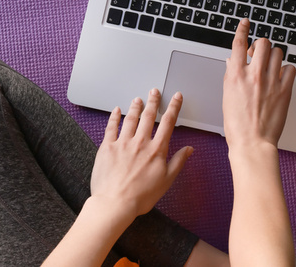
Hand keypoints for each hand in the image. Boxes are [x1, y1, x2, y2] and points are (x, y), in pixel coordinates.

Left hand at [90, 90, 192, 224]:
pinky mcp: (107, 148)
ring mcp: (122, 143)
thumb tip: (188, 149)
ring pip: (130, 119)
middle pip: (148, 116)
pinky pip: (111, 127)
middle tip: (154, 91)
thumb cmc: (141, 196)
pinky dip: (114, 117)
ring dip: (135, 107)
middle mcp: (140, 142)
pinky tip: (116, 110)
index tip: (176, 97)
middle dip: (153, 101)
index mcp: (156, 149)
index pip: (168, 122)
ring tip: (138, 99)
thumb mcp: (167, 180)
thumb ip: (178, 162)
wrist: (115, 203)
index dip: (173, 107)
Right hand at [222, 18, 295, 150]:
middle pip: (263, 43)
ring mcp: (270, 82)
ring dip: (275, 56)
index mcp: (235, 75)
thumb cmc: (237, 124)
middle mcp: (253, 75)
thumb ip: (231, 76)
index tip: (246, 22)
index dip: (243, 29)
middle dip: (263, 45)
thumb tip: (233, 61)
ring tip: (273, 66)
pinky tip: (282, 77)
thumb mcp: (227, 96)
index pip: (239, 43)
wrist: (252, 142)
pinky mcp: (284, 90)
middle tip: (262, 53)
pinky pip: (291, 68)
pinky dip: (287, 70)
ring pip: (278, 52)